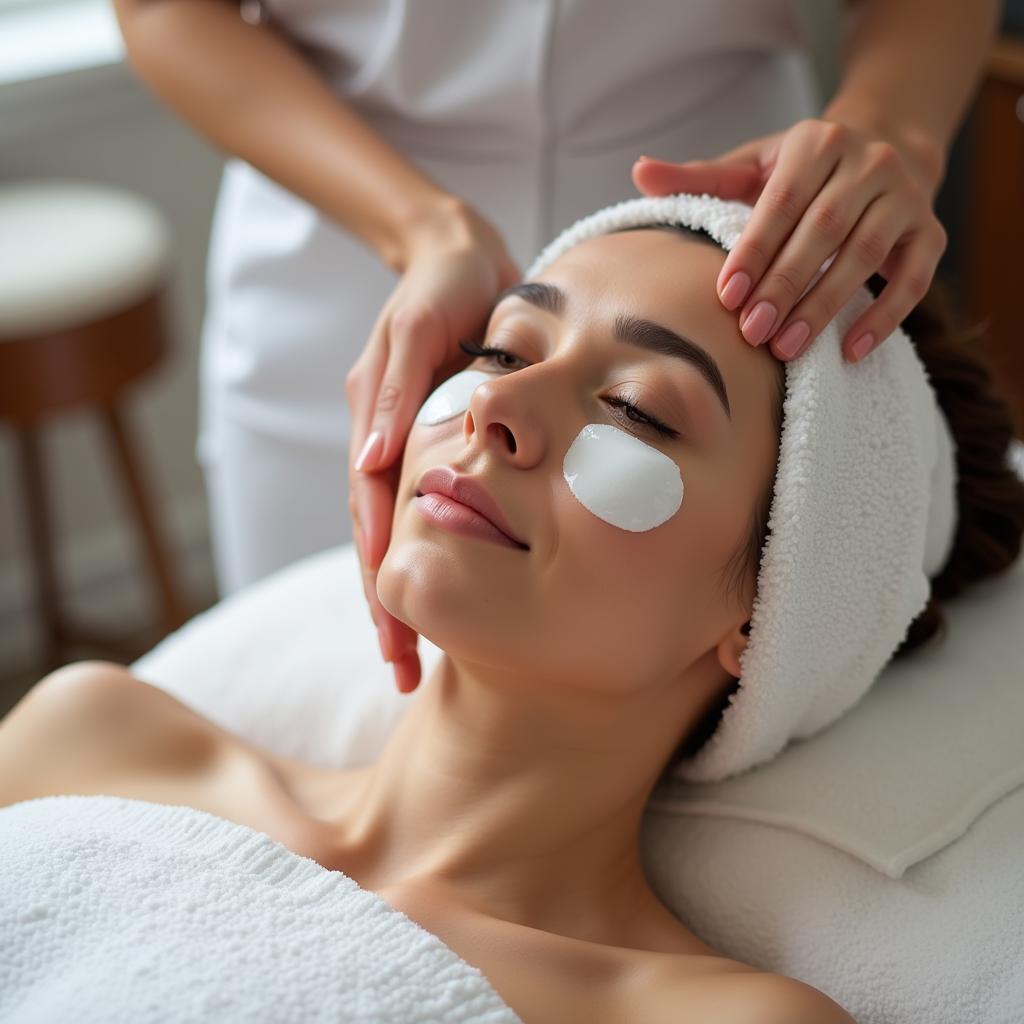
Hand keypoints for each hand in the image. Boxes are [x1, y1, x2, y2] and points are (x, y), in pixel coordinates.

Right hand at [346, 196, 519, 692]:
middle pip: (374, 541)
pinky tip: (436, 593)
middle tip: (404, 674)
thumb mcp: (420, 326)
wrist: (458, 256)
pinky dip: (420, 556)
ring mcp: (395, 445)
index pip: (371, 517)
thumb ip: (394, 391)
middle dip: (386, 609)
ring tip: (411, 658)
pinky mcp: (420, 443)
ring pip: (389, 535)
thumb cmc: (446, 286)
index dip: (381, 579)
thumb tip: (370, 464)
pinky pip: (414, 510)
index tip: (396, 637)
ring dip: (398, 596)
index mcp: (374, 423)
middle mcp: (377, 443)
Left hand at [632, 117, 946, 362]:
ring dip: (826, 305)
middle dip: (786, 285)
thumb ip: (699, 176)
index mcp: (818, 142)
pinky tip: (850, 349)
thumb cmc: (802, 171)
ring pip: (867, 254)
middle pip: (824, 230)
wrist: (887, 147)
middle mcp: (869, 162)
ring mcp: (906, 196)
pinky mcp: (931, 233)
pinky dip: (885, 315)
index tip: (727, 296)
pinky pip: (914, 279)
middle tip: (753, 332)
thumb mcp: (752, 166)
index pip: (783, 201)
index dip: (755, 250)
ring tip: (787, 349)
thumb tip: (639, 172)